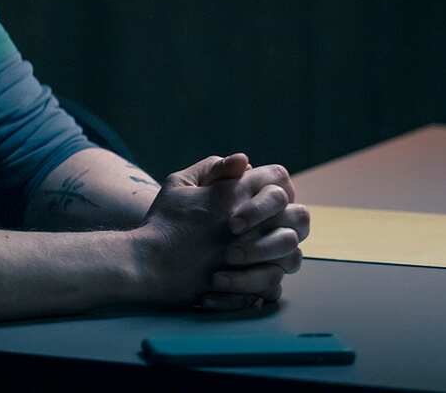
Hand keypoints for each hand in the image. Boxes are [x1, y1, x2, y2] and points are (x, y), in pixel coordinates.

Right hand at [133, 154, 307, 308]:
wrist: (148, 262)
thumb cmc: (162, 221)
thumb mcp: (177, 183)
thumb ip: (211, 168)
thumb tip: (243, 161)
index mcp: (233, 194)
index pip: (278, 177)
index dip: (275, 182)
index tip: (266, 192)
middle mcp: (248, 223)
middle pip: (298, 215)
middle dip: (289, 218)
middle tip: (272, 225)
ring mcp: (250, 255)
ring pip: (293, 253)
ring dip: (283, 252)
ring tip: (266, 254)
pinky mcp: (246, 284)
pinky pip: (277, 283)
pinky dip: (269, 281)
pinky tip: (253, 276)